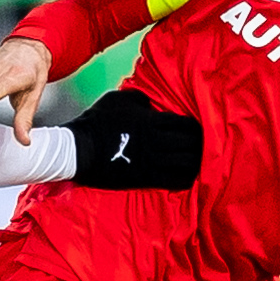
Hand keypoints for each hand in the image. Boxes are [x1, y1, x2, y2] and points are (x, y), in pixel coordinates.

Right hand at [66, 88, 202, 190]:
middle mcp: (155, 142)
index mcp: (151, 121)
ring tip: (196, 162)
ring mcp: (151, 162)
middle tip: (200, 147)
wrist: (79, 150)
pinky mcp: (146, 179)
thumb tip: (154, 104)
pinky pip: (175, 181)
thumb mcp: (119, 99)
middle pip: (192, 144)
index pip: (187, 124)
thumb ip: (141, 99)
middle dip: (200, 145)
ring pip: (188, 164)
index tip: (196, 130)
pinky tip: (186, 176)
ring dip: (195, 162)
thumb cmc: (98, 121)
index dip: (196, 128)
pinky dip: (185, 178)